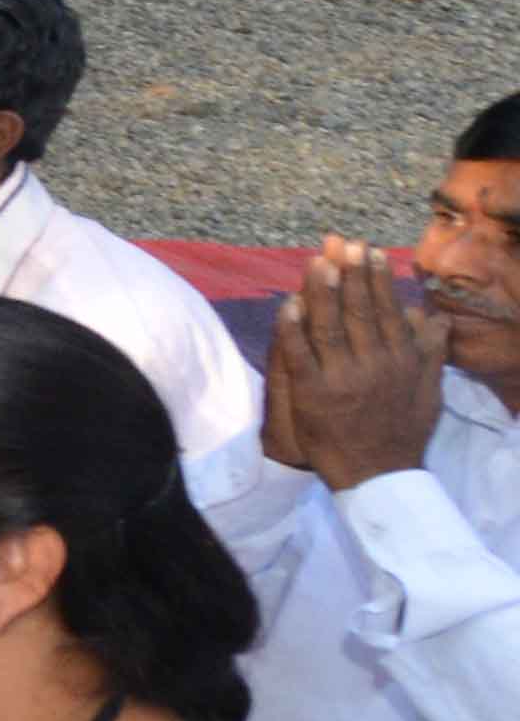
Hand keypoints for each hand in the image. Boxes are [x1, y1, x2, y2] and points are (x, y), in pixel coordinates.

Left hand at [267, 241, 450, 489]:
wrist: (378, 476)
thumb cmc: (402, 432)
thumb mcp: (429, 392)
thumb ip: (431, 352)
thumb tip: (433, 316)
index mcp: (401, 361)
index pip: (388, 311)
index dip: (378, 281)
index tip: (371, 253)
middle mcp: (374, 364)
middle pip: (359, 312)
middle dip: (351, 275)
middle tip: (344, 243)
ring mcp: (343, 379)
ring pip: (330, 327)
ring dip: (322, 292)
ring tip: (317, 261)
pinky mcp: (313, 394)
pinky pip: (299, 355)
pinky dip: (292, 329)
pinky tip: (286, 304)